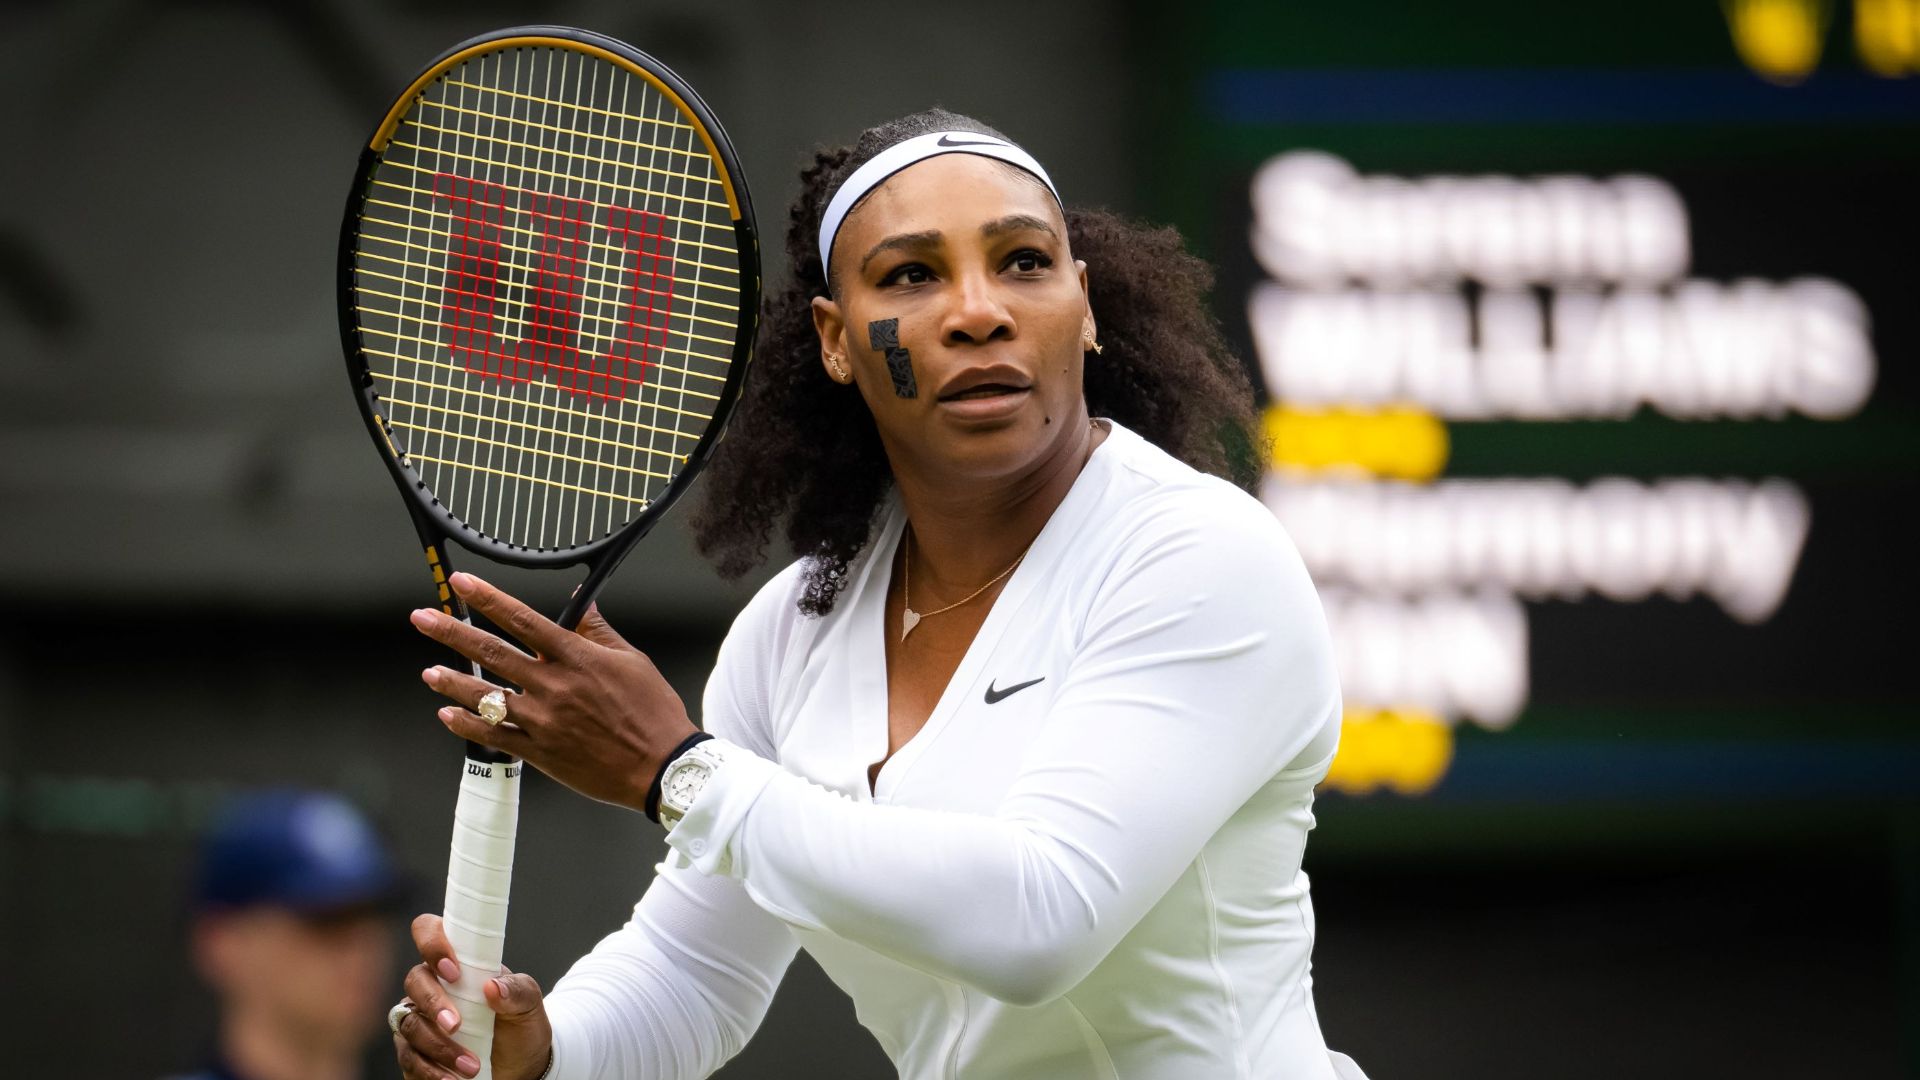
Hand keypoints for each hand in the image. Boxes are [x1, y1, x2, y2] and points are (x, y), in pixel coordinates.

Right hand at [394, 914, 551, 1079]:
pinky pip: (409, 1057)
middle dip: (434, 1004)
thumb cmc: (520, 1026)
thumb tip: (493, 987)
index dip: (433, 944)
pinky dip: (430, 1070)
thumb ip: (516, 990)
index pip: (429, 932)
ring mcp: (418, 1019)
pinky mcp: (413, 1051)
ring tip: (470, 1066)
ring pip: (409, 1023)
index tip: (453, 970)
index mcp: (458, 962)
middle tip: (458, 1025)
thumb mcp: (529, 1004)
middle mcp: (432, 986)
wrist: (522, 1067)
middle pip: (415, 980)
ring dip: (439, 1046)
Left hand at [412, 572, 699, 811]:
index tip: (462, 583)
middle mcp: (553, 686)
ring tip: (429, 672)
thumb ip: (598, 632)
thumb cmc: (653, 714)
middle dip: (451, 632)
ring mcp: (543, 721)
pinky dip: (467, 725)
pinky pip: (495, 736)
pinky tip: (448, 715)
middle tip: (422, 618)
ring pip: (485, 696)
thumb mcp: (633, 661)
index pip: (522, 619)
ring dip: (452, 681)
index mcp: (576, 658)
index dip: (488, 598)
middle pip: (491, 652)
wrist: (661, 766)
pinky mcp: (541, 752)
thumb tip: (580, 604)